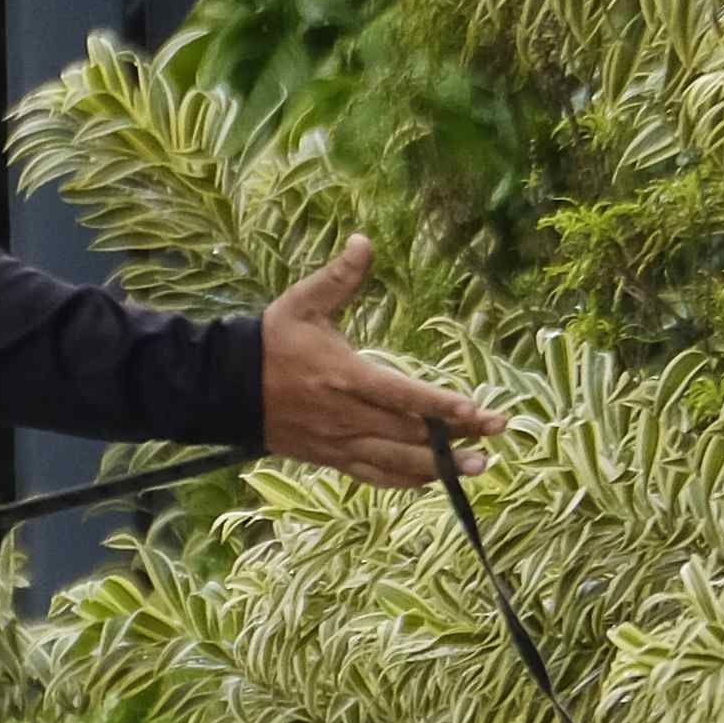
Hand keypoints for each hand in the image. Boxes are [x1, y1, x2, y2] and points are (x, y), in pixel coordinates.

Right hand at [259, 240, 507, 487]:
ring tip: (478, 468)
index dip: (439, 405)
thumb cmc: (270, 341)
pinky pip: (373, 476)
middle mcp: (344, 415)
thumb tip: (364, 241)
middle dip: (456, 436)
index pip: (400, 395)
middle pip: (408, 432)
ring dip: (439, 468)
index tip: (475, 409)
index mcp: (343, 375)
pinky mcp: (329, 458)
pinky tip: (431, 481)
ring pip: (395, 462)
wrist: (226, 387)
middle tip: (497, 433)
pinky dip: (404, 481)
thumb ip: (339, 277)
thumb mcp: (302, 302)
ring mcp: (338, 442)